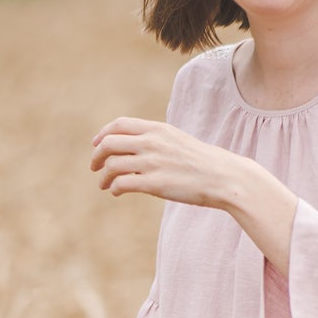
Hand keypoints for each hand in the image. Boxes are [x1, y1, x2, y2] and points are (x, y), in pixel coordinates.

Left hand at [91, 117, 247, 207]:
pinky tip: (116, 191)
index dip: (102, 135)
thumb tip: (136, 150)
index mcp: (157, 129)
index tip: (97, 145)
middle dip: (96, 156)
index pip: (119, 125)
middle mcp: (151, 142)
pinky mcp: (154, 184)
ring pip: (112, 165)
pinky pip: (122, 183)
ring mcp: (151, 163)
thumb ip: (156, 141)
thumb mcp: (177, 141)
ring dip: (103, 176)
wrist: (223, 177)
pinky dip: (114, 187)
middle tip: (94, 167)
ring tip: (104, 185)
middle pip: (109, 143)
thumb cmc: (202, 162)